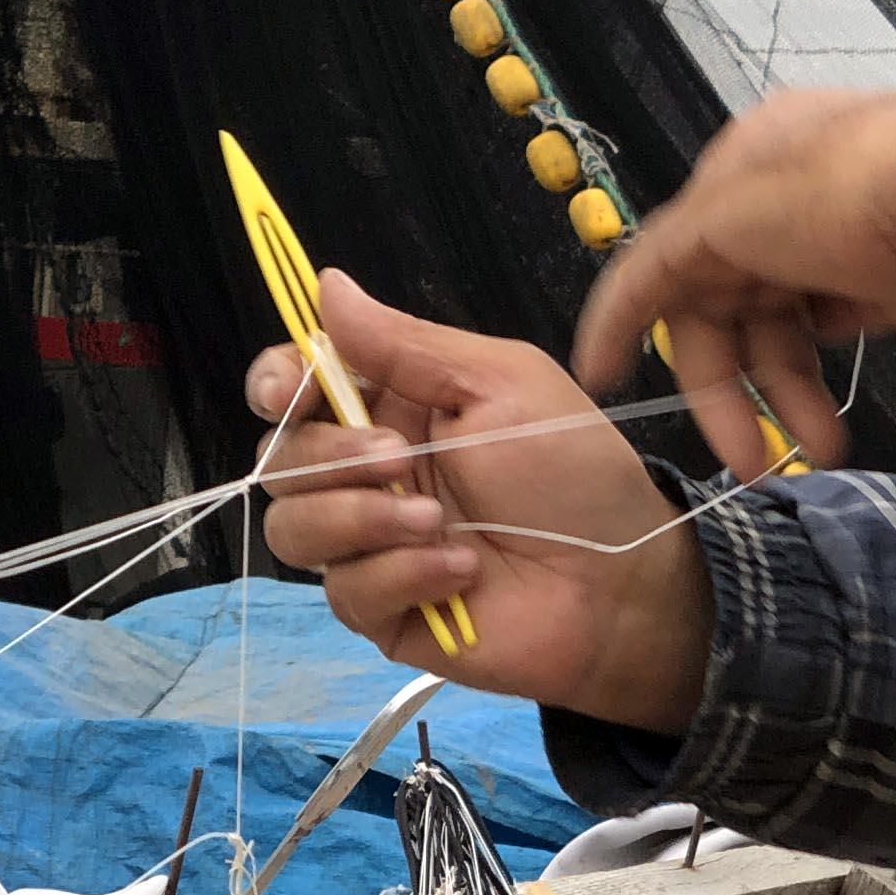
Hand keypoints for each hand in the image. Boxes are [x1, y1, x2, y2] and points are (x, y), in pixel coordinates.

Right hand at [253, 272, 713, 737]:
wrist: (618, 581)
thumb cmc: (571, 470)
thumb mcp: (499, 384)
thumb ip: (404, 344)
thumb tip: (325, 284)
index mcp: (392, 405)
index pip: (296, 386)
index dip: (276, 382)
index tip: (286, 389)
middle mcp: (368, 473)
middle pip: (282, 460)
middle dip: (333, 457)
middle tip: (402, 460)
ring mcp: (369, 544)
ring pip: (293, 530)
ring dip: (360, 519)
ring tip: (439, 524)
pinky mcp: (382, 610)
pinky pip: (345, 592)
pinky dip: (401, 574)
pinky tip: (460, 572)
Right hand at [572, 89, 895, 475]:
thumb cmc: (836, 193)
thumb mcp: (730, 208)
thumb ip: (668, 254)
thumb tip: (635, 290)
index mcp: (728, 181)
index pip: (658, 262)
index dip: (623, 321)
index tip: (600, 381)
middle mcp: (768, 214)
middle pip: (717, 317)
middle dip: (725, 392)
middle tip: (748, 462)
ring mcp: (824, 252)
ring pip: (773, 341)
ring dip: (783, 401)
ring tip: (819, 453)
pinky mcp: (875, 289)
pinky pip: (822, 344)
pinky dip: (817, 387)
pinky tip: (828, 429)